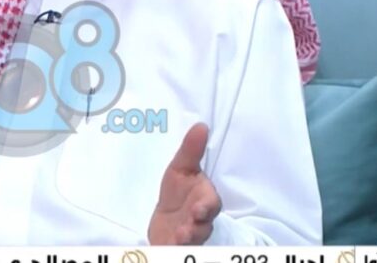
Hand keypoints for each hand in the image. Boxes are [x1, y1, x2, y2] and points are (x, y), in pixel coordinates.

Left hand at [148, 123, 221, 244]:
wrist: (165, 223)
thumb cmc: (177, 194)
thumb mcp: (180, 169)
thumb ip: (190, 151)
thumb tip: (201, 125)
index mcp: (204, 201)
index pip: (211, 204)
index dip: (207, 207)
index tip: (199, 209)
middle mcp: (199, 222)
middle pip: (203, 228)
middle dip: (196, 228)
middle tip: (186, 231)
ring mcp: (189, 237)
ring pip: (192, 242)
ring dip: (185, 241)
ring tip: (177, 239)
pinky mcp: (176, 249)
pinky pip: (177, 251)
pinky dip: (171, 250)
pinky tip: (164, 248)